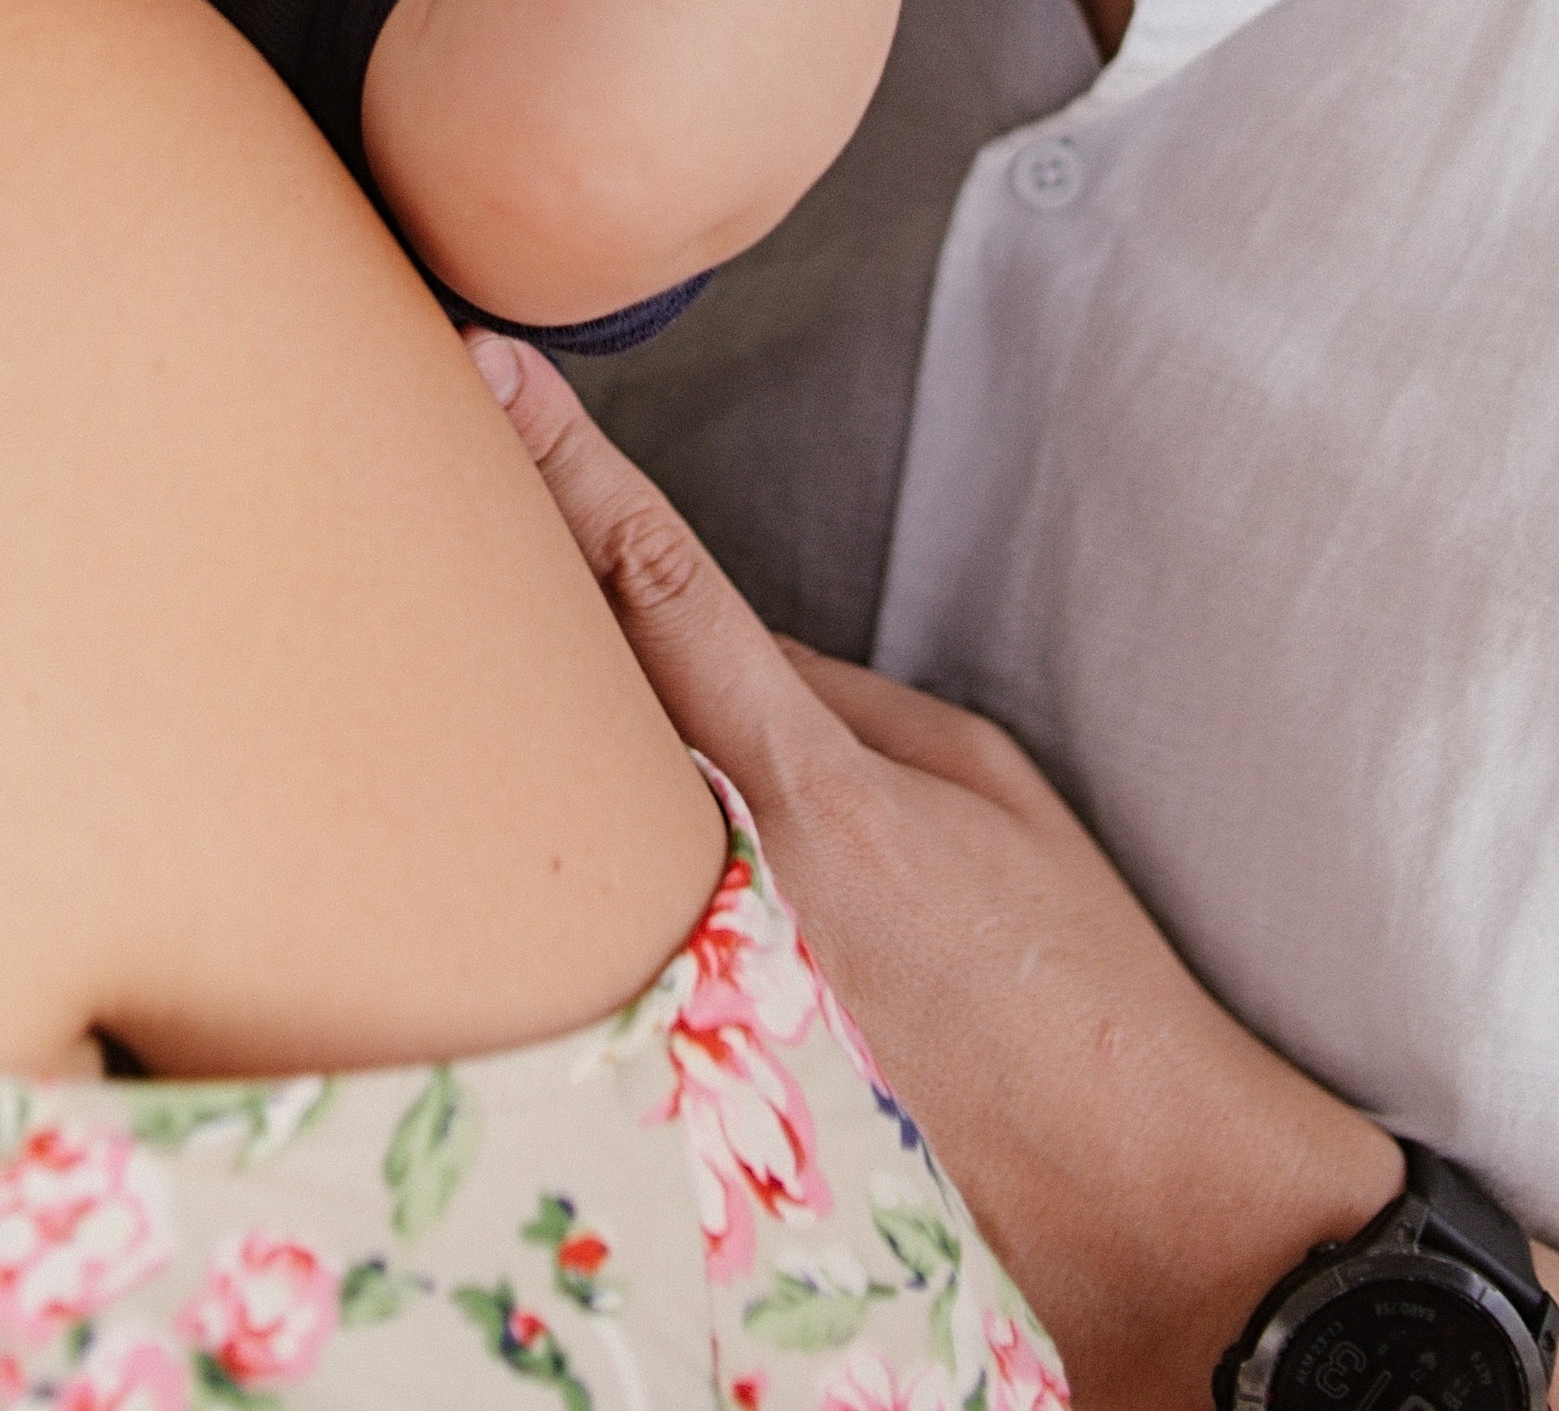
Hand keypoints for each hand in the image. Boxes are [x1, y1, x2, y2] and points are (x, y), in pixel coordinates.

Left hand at [471, 331, 1405, 1410]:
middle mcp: (724, 867)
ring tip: (440, 578)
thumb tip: (726, 646)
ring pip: (569, 791)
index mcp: (808, 780)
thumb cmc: (1072, 974)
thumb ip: (837, 699)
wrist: (1131, 1190)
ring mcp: (690, 966)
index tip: (496, 368)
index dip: (571, 465)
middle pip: (572, 678)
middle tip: (427, 436)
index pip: (659, 584)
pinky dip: (549, 826)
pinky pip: (595, 899)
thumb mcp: (981, 784)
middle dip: (499, 558)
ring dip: (510, 693)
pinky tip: (502, 777)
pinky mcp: (685, 1049)